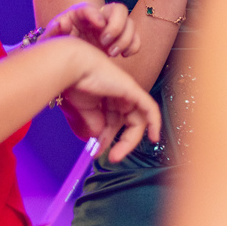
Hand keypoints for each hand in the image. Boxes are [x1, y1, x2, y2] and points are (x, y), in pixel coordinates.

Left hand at [42, 2, 139, 56]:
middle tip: (105, 42)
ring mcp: (112, 28)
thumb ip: (53, 31)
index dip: (95, 14)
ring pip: (130, 23)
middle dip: (116, 25)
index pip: (90, 8)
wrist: (67, 59)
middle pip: (118, 9)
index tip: (98, 25)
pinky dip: (134, 46)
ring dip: (125, 38)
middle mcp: (99, 18)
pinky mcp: (120, 41)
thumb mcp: (50, 40)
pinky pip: (136, 38)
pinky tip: (123, 55)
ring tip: (112, 53)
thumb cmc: (59, 46)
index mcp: (80, 14)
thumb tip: (63, 23)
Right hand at [58, 43, 161, 162]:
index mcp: (108, 97)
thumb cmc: (74, 83)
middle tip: (111, 158)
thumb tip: (99, 136)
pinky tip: (154, 138)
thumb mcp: (84, 109)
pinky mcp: (132, 90)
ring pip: (137, 121)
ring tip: (116, 155)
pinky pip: (150, 108)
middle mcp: (120, 94)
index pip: (114, 121)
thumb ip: (94, 123)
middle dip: (120, 142)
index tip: (97, 152)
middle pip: (127, 123)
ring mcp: (127, 92)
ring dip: (129, 141)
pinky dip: (155, 122)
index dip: (108, 138)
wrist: (72, 67)